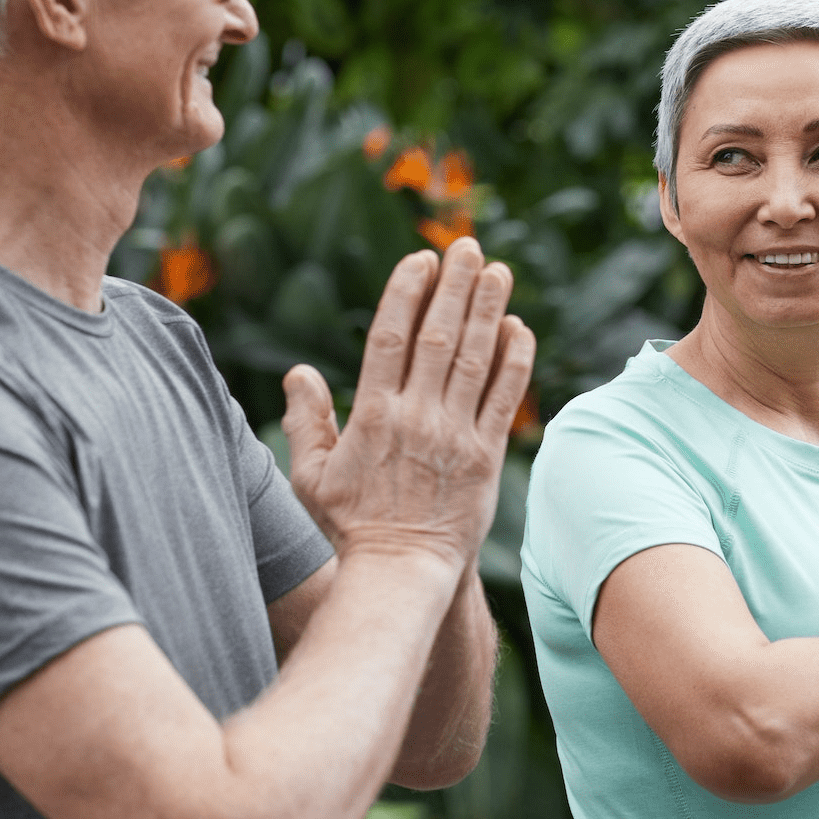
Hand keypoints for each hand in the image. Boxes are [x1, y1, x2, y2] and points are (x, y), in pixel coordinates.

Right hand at [281, 237, 535, 571]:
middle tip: (468, 246)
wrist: (401, 573)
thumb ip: (307, 421)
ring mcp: (455, 436)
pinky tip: (520, 328)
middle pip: (438, 337)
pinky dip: (514, 361)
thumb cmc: (351, 527)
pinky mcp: (487, 457)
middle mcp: (417, 417)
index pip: (390, 337)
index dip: (407, 293)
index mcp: (373, 415)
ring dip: (488, 310)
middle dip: (455, 286)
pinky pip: (503, 400)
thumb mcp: (311, 476)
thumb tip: (299, 372)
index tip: (421, 261)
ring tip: (499, 271)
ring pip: (474, 359)